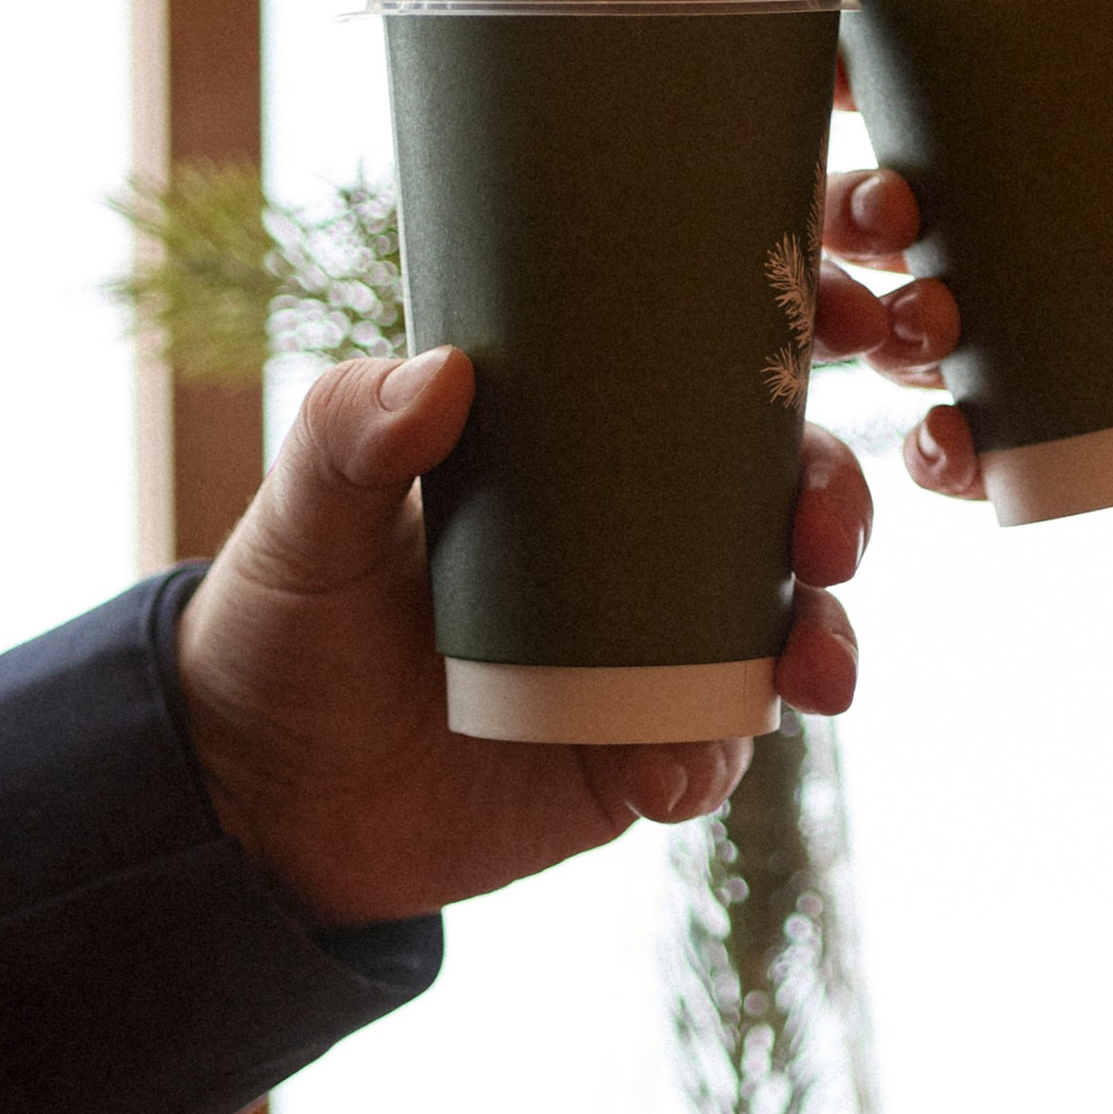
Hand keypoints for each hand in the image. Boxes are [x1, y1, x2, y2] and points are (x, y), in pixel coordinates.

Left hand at [174, 349, 869, 921]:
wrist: (260, 802)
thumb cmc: (283, 624)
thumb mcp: (304, 517)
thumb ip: (349, 433)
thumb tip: (445, 372)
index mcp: (580, 450)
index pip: (715, 371)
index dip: (804, 332)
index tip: (852, 311)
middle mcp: (641, 541)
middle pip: (786, 496)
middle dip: (836, 504)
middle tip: (822, 535)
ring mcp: (653, 651)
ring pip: (788, 626)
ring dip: (823, 640)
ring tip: (808, 672)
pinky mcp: (640, 754)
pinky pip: (715, 752)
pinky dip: (711, 759)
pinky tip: (667, 770)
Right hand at [819, 67, 1112, 708]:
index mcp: (1075, 147)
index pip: (942, 94)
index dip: (866, 70)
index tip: (840, 53)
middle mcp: (1033, 243)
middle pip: (891, 217)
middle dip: (853, 214)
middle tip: (889, 214)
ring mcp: (1043, 346)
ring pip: (910, 332)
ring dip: (884, 330)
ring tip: (923, 327)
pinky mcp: (1072, 444)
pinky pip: (978, 454)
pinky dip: (947, 454)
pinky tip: (952, 446)